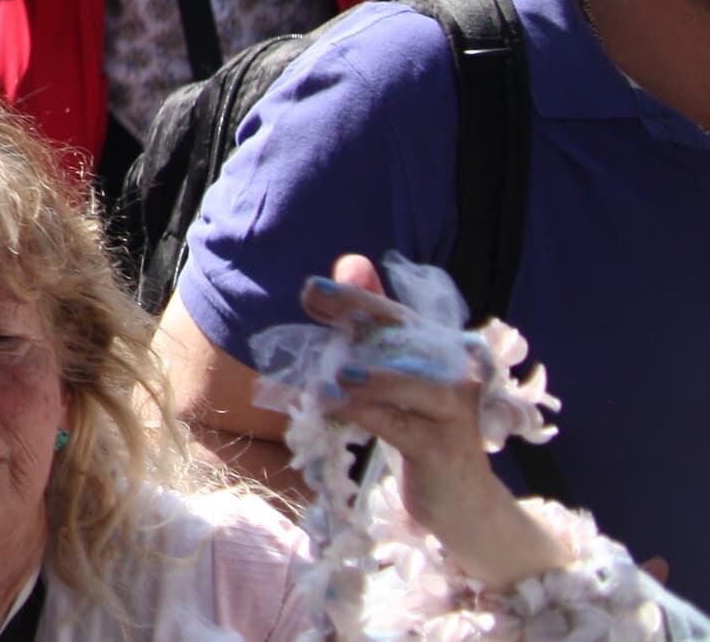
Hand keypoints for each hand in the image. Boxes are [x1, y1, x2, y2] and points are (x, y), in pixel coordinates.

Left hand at [299, 256, 567, 590]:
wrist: (466, 506)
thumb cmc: (423, 436)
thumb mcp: (393, 389)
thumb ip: (371, 339)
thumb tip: (346, 272)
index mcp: (437, 352)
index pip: (395, 314)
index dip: (356, 296)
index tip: (312, 287)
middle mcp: (452, 373)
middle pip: (404, 334)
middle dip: (357, 311)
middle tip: (312, 294)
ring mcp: (451, 412)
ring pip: (412, 384)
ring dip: (371, 376)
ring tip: (335, 373)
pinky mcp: (441, 448)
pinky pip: (399, 425)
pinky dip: (365, 413)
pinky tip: (332, 406)